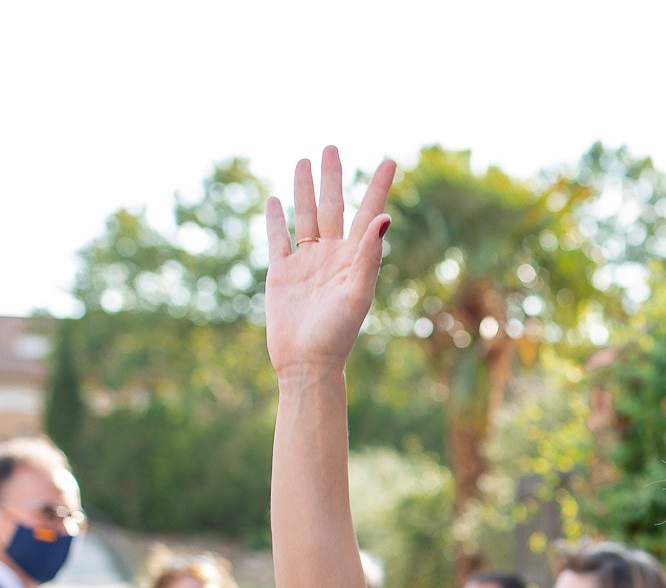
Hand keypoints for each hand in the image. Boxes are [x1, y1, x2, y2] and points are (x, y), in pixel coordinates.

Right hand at [265, 146, 396, 374]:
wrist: (306, 363)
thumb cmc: (337, 334)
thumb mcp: (357, 292)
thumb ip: (368, 255)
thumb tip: (383, 217)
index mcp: (354, 259)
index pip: (368, 213)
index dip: (378, 186)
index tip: (389, 160)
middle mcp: (331, 256)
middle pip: (332, 207)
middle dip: (332, 177)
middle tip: (332, 147)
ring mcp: (305, 263)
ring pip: (304, 217)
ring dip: (304, 190)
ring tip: (304, 161)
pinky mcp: (281, 273)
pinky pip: (278, 240)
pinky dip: (276, 220)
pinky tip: (276, 199)